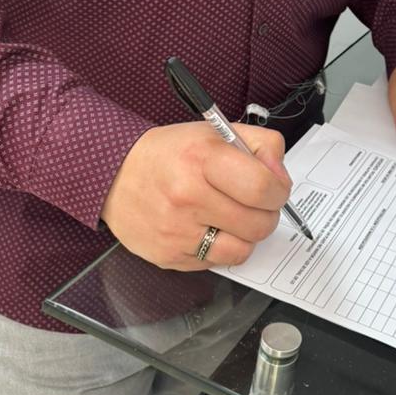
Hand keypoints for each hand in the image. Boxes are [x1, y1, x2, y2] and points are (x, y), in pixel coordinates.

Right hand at [101, 121, 290, 270]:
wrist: (114, 175)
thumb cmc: (170, 153)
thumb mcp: (217, 132)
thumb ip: (260, 146)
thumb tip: (281, 177)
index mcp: (203, 159)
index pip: (262, 187)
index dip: (279, 191)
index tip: (276, 189)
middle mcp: (188, 196)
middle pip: (258, 224)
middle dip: (267, 215)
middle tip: (256, 205)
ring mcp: (177, 231)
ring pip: (242, 250)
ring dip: (246, 236)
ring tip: (233, 218)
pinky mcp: (169, 256)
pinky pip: (216, 262)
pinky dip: (221, 248)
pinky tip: (209, 228)